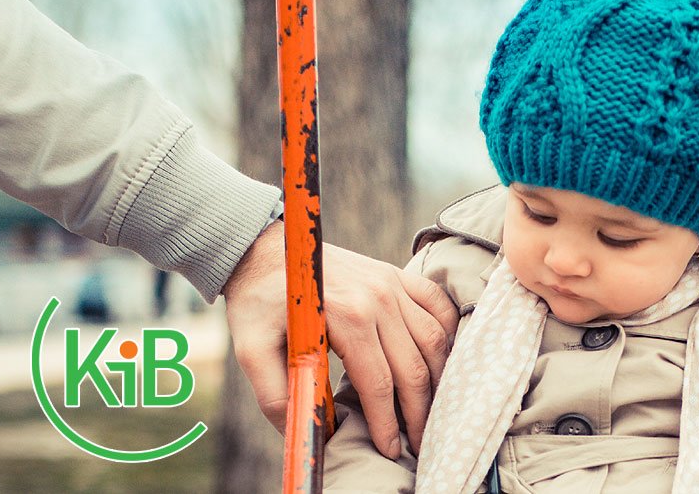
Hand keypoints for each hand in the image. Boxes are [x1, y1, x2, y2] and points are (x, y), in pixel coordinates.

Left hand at [222, 220, 459, 458]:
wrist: (264, 248)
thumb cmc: (258, 300)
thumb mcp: (251, 349)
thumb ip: (277, 395)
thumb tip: (306, 435)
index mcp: (347, 315)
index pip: (379, 382)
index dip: (387, 423)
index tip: (390, 450)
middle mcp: (378, 297)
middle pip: (413, 368)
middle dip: (418, 414)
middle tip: (417, 444)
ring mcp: (392, 282)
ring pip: (435, 341)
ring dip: (437, 381)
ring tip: (430, 411)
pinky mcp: (396, 275)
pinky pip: (438, 306)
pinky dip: (447, 335)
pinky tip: (439, 362)